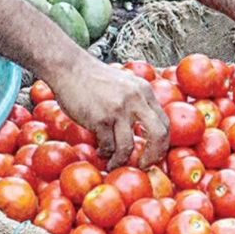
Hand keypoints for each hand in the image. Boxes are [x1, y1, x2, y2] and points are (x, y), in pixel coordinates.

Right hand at [49, 59, 169, 169]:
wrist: (69, 68)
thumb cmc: (94, 78)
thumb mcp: (124, 83)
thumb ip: (136, 100)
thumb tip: (142, 129)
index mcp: (144, 91)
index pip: (164, 122)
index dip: (162, 144)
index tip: (154, 154)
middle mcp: (135, 100)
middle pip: (157, 135)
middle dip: (153, 156)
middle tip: (144, 165)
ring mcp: (118, 110)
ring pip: (128, 147)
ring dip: (121, 161)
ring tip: (113, 164)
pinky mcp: (100, 119)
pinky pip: (107, 146)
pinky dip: (105, 153)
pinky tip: (101, 152)